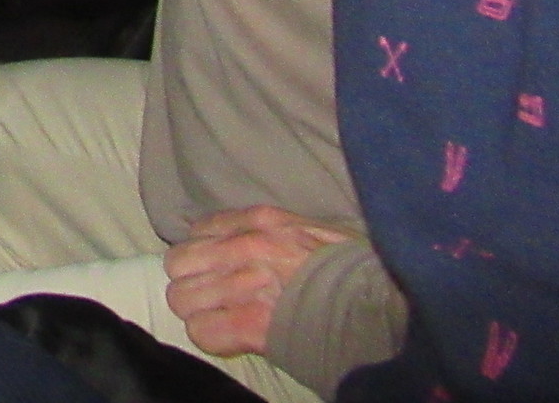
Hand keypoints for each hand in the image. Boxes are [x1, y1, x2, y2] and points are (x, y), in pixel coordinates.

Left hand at [163, 204, 353, 357]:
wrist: (380, 307)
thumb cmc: (357, 270)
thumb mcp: (320, 230)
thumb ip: (282, 228)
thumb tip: (255, 232)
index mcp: (260, 222)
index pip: (200, 231)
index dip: (206, 253)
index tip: (219, 268)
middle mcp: (243, 248)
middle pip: (179, 263)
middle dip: (193, 281)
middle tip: (215, 296)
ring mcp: (241, 286)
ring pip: (182, 298)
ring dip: (199, 311)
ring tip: (222, 318)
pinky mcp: (247, 325)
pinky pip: (200, 331)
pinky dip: (212, 337)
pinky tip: (231, 336)